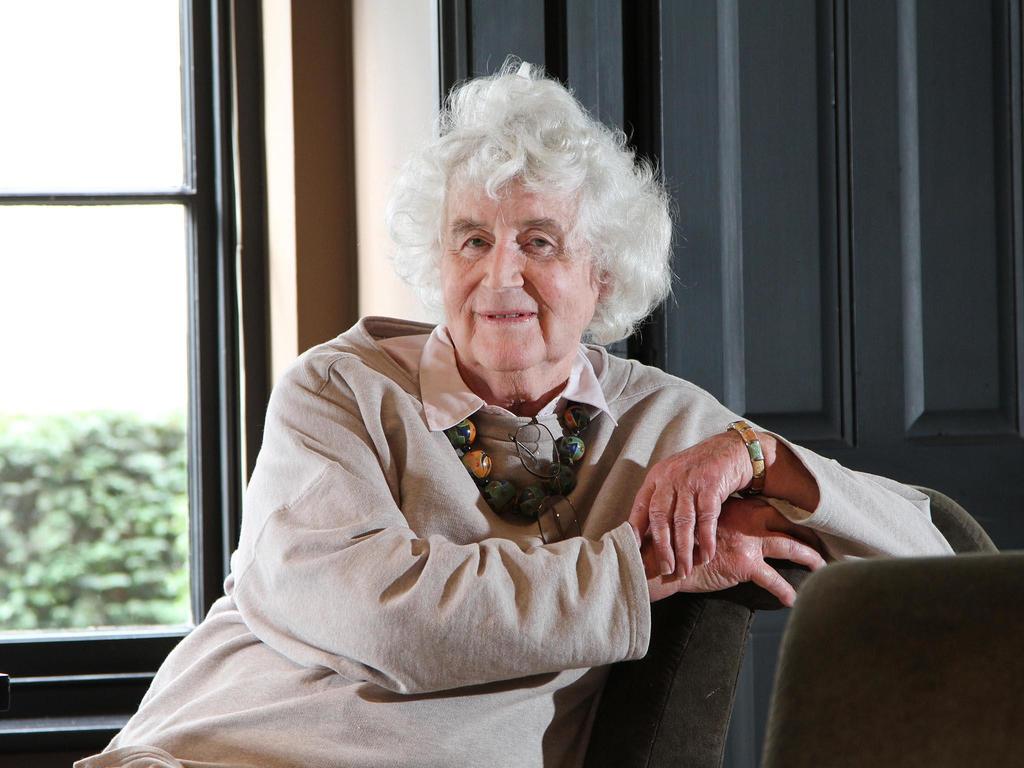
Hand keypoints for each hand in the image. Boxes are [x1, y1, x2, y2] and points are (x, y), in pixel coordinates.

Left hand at [628, 431, 755, 576]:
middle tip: (665, 569)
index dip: (636, 529)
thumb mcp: (675, 479)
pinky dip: (706, 539)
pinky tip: (707, 555)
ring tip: (684, 569)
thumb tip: (648, 533)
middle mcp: (670, 478)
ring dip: (684, 549)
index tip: (633, 551)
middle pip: (660, 517)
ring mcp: (690, 481)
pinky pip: (706, 518)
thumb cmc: (701, 470)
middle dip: (662, 547)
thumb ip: (663, 500)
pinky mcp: (711, 485)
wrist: (733, 449)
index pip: (641, 506)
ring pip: (683, 521)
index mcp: (657, 476)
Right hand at [644, 497, 825, 606]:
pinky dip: (785, 591)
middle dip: (806, 531)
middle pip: (786, 523)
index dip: (789, 513)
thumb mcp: (704, 521)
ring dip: (808, 556)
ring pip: (788, 546)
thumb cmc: (681, 540)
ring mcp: (748, 542)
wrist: (666, 555)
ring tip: (821, 566)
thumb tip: (733, 523)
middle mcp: (747, 521)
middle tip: (823, 538)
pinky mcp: (745, 564)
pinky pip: (773, 580)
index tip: (803, 519)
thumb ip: (722, 518)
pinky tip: (792, 600)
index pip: (771, 507)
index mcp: (738, 508)